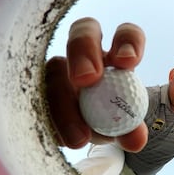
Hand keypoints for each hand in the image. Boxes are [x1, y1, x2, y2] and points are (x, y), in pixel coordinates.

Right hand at [45, 17, 147, 151]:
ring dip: (64, 104)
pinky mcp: (37, 87)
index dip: (127, 41)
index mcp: (116, 57)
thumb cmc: (111, 123)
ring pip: (53, 70)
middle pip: (82, 34)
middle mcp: (86, 55)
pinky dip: (51, 121)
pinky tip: (62, 140)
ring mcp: (58, 69)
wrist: (88, 134)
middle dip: (84, 50)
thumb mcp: (124, 128)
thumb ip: (132, 129)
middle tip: (87, 80)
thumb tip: (136, 139)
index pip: (126, 35)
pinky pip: (38, 99)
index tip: (128, 62)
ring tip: (80, 138)